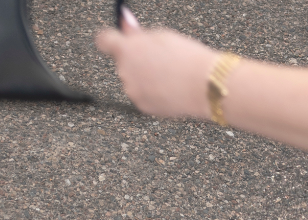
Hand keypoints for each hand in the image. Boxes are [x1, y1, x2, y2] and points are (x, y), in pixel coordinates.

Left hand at [96, 12, 217, 120]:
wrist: (203, 87)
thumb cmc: (186, 59)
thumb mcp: (161, 36)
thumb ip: (138, 33)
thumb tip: (125, 25)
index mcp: (126, 49)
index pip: (103, 40)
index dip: (110, 39)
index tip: (116, 40)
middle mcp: (124, 72)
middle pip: (122, 62)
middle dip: (135, 59)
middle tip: (158, 59)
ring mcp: (133, 91)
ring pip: (132, 80)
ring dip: (143, 77)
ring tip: (167, 75)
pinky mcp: (143, 107)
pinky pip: (142, 96)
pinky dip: (151, 93)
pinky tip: (168, 88)